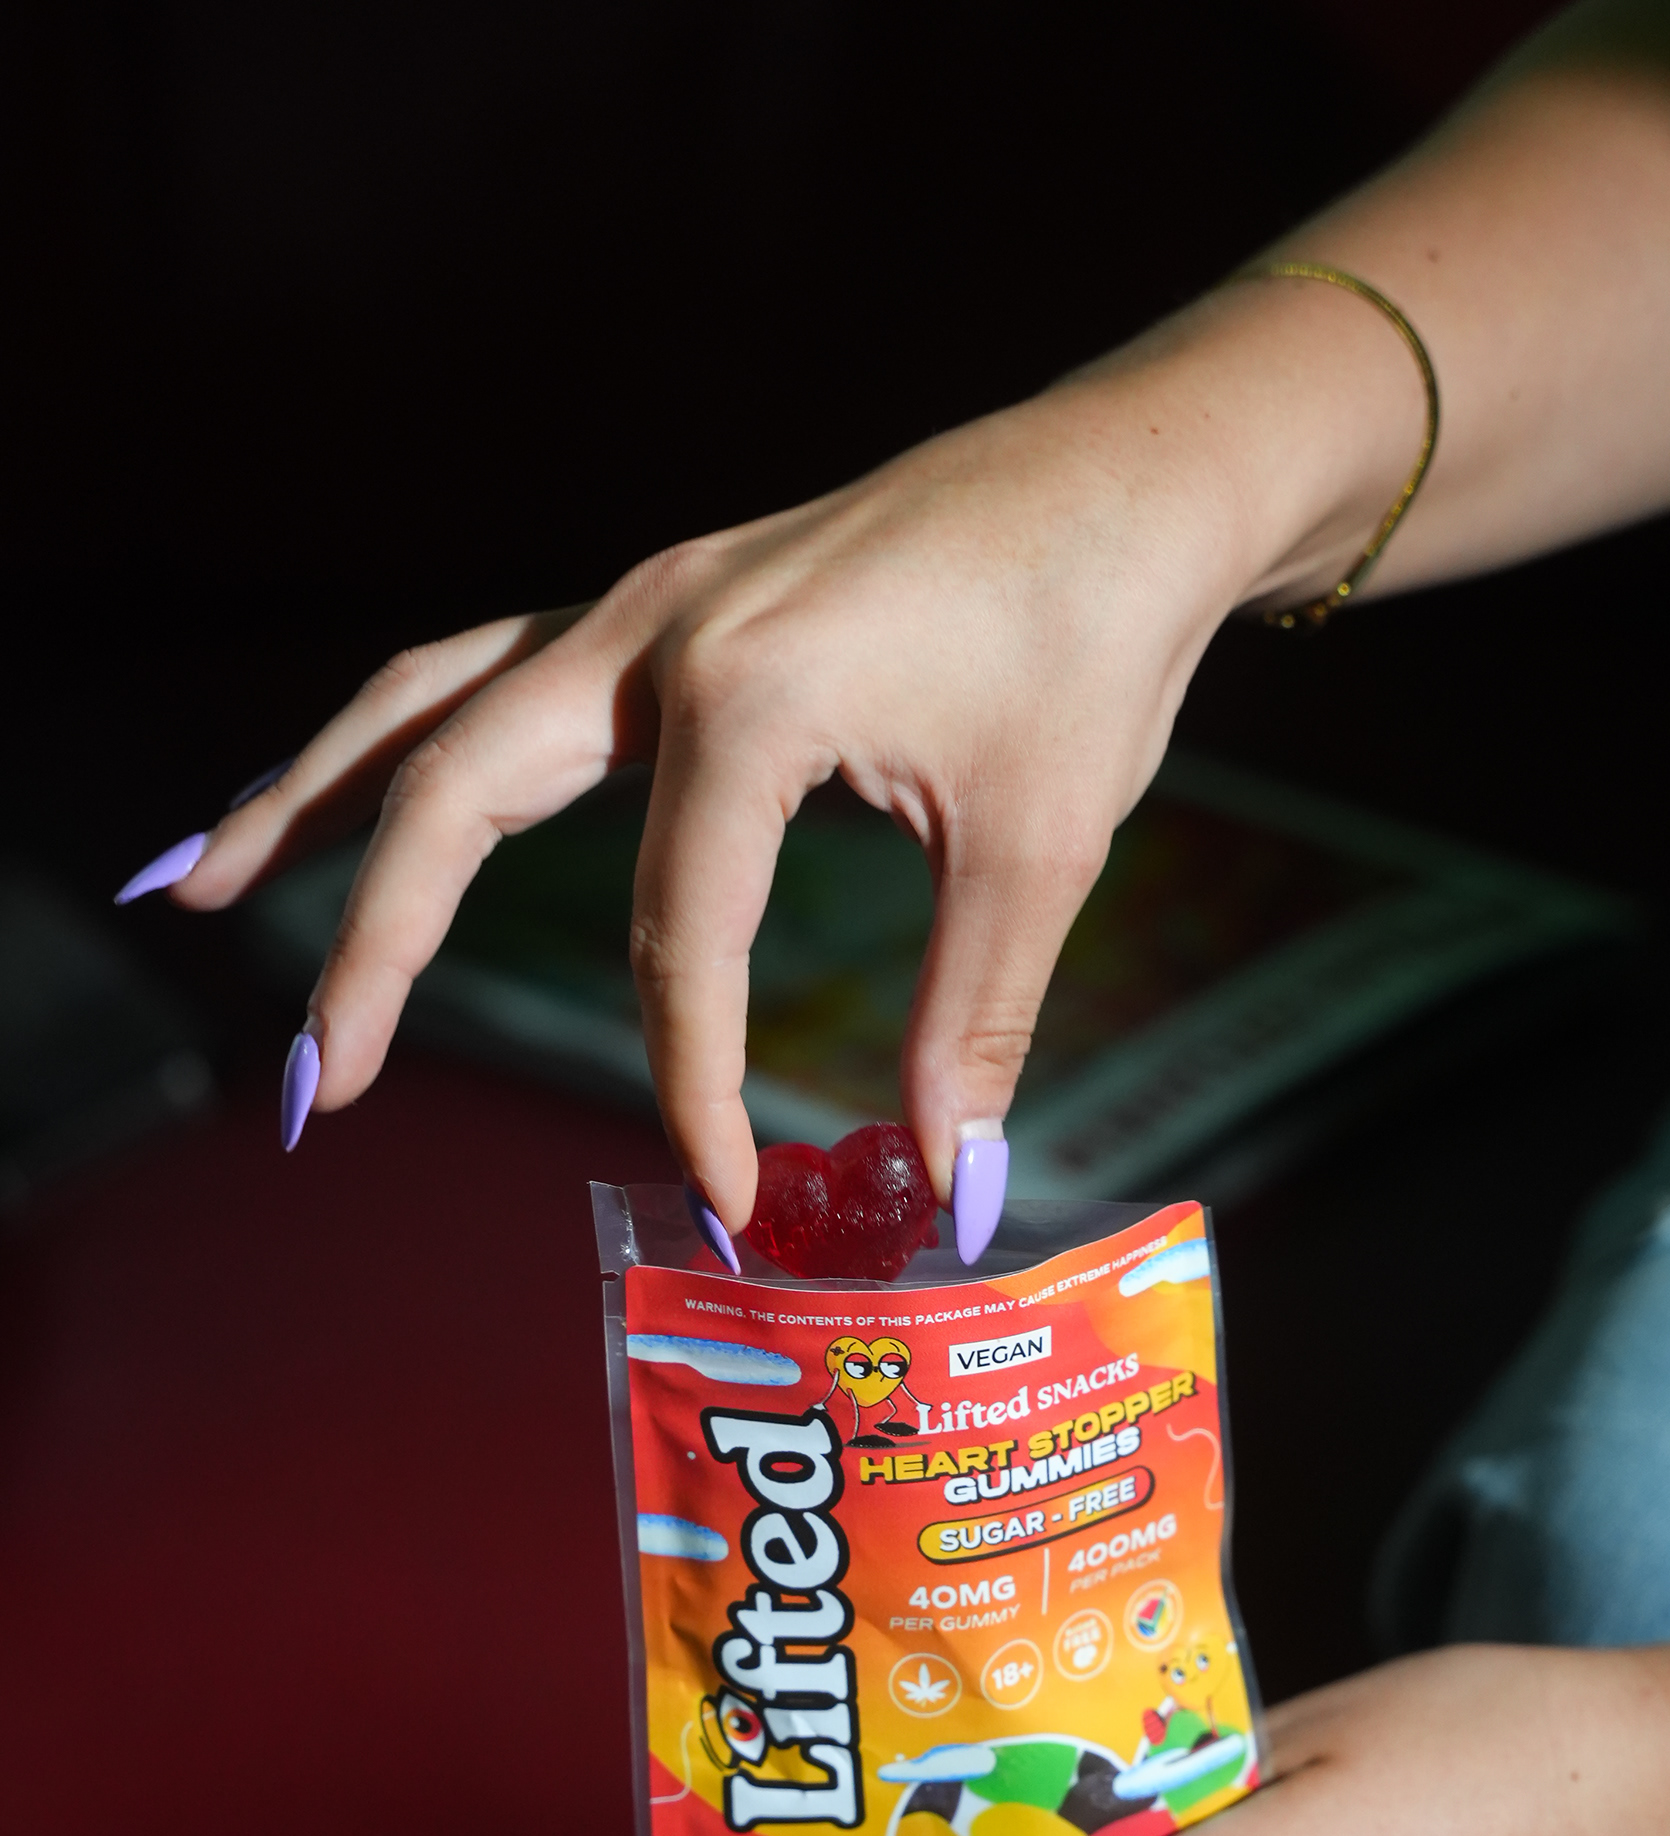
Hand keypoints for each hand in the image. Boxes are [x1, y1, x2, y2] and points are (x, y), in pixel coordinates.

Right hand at [162, 283, 1420, 1217]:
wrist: (1131, 474)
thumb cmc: (1096, 636)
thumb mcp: (1045, 841)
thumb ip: (974, 1015)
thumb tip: (945, 1180)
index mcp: (749, 693)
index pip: (676, 938)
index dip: (691, 1087)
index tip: (721, 1196)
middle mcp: (656, 627)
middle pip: (454, 794)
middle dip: (370, 945)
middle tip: (319, 1083)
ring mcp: (643, 600)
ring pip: (431, 702)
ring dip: (319, 798)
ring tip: (205, 885)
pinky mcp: (660, 602)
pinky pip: (489, 672)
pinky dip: (404, 737)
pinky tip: (363, 794)